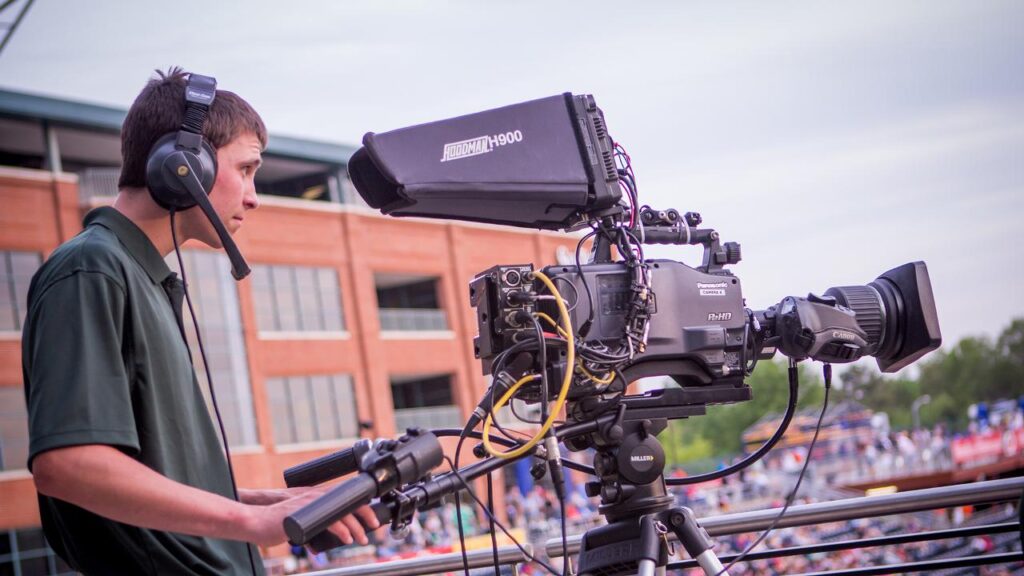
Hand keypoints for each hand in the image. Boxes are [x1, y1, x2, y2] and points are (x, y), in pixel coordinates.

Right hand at [243, 487, 379, 547]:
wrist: (255, 521)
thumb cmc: (274, 523)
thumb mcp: (297, 523)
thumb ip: (309, 530)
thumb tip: (315, 545)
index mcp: (315, 495)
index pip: (343, 496)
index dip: (360, 506)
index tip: (370, 518)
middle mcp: (315, 496)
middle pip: (348, 501)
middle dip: (365, 514)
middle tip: (374, 526)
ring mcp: (311, 504)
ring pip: (342, 512)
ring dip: (355, 527)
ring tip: (361, 539)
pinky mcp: (307, 514)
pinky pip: (330, 520)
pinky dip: (342, 530)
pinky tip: (347, 538)